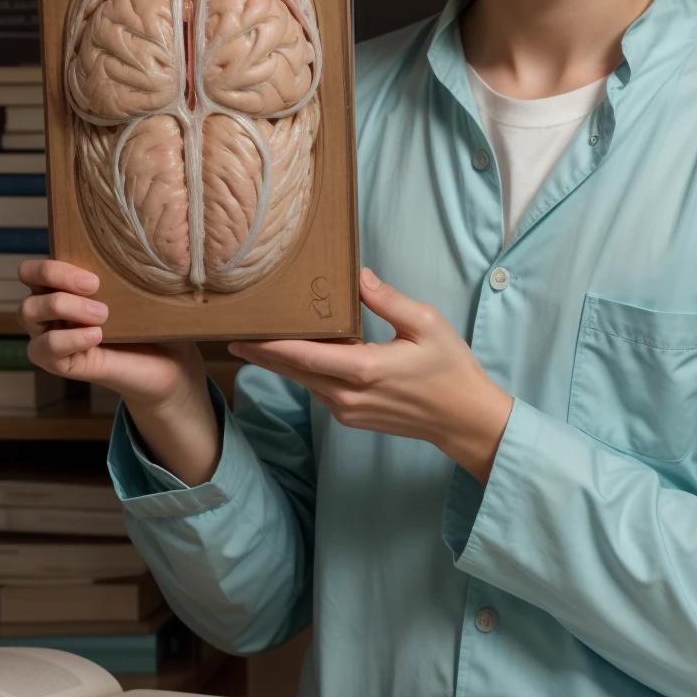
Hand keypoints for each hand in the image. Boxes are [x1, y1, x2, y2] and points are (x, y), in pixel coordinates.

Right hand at [17, 258, 204, 411]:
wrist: (172, 366)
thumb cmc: (157, 323)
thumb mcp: (146, 290)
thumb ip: (132, 268)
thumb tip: (141, 241)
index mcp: (69, 286)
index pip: (37, 267)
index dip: (54, 266)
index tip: (94, 277)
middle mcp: (54, 309)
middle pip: (28, 280)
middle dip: (57, 276)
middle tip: (95, 287)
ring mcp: (54, 336)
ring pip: (28, 312)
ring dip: (64, 306)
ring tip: (103, 315)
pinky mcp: (61, 364)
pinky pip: (44, 349)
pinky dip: (69, 339)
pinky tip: (96, 336)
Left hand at [228, 267, 513, 484]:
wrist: (463, 419)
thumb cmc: (450, 369)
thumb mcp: (426, 323)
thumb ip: (388, 300)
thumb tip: (357, 277)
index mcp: (364, 369)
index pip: (303, 356)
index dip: (268, 345)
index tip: (241, 333)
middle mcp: (348, 396)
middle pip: (294, 371)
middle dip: (262, 353)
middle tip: (233, 333)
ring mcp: (348, 412)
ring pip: (304, 382)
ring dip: (281, 363)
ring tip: (256, 340)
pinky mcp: (352, 418)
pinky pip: (319, 391)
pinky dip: (303, 372)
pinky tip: (295, 356)